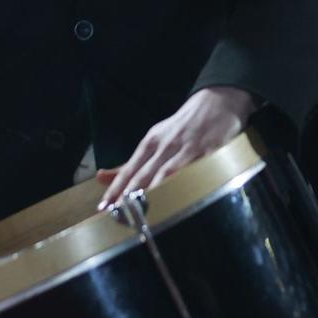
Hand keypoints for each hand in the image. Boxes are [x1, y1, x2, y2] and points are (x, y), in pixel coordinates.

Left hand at [97, 86, 252, 208]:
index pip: (129, 170)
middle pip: (145, 174)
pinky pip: (197, 172)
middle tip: (119, 215)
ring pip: (168, 175)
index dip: (116, 189)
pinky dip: (187, 186)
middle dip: (131, 196)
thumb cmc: (182, 126)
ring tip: (144, 214)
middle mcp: (167, 145)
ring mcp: (189, 149)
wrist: (217, 101)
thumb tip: (101, 177)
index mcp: (151, 142)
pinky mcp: (211, 152)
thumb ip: (130, 163)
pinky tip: (180, 201)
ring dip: (155, 194)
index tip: (103, 207)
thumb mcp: (155, 139)